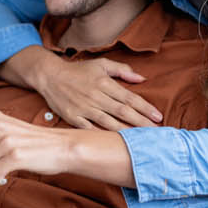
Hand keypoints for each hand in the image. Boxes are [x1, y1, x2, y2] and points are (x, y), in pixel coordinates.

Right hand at [33, 56, 162, 130]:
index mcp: (104, 83)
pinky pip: (90, 129)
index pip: (129, 97)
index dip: (145, 108)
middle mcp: (96, 95)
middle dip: (141, 122)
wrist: (49, 75)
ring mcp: (84, 107)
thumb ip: (122, 70)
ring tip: (140, 140)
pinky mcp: (73, 117)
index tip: (158, 116)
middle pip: (123, 111)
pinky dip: (101, 136)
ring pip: (108, 122)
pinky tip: (113, 143)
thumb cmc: (78, 70)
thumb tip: (142, 78)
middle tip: (156, 131)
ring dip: (126, 131)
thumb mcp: (101, 64)